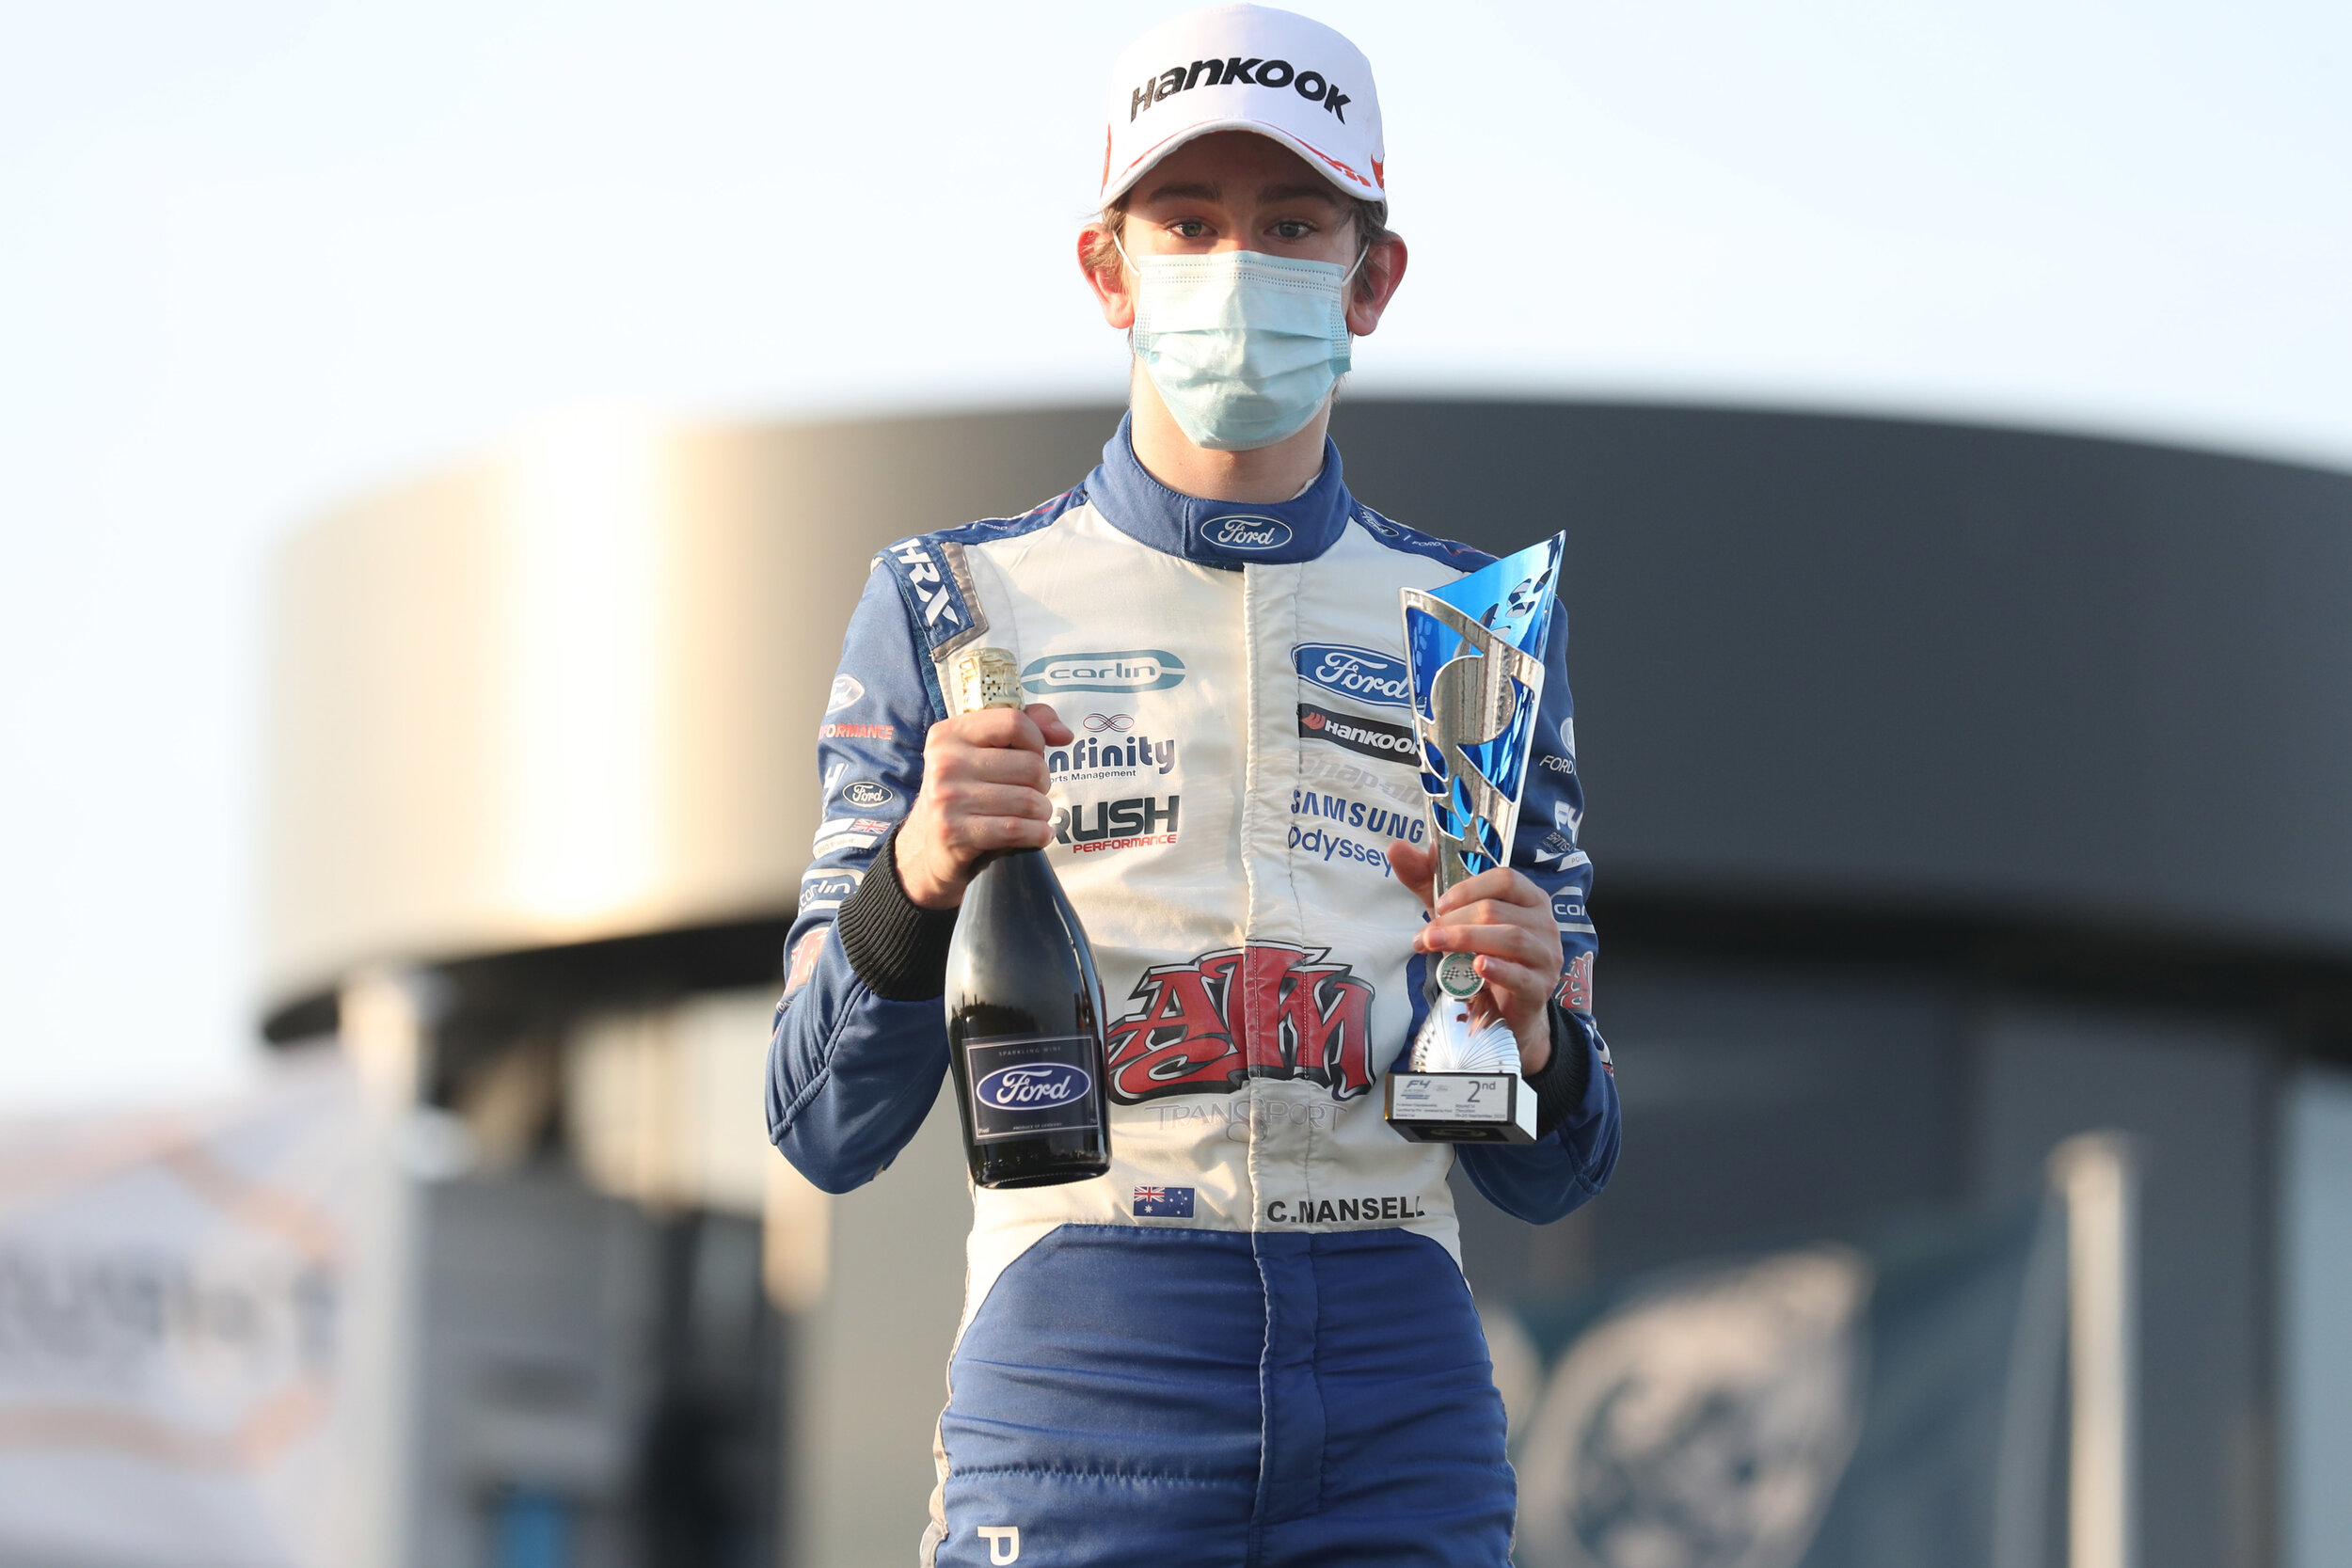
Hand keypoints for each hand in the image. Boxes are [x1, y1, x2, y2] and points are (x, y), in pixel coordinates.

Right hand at [895, 704, 1072, 909]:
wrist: (928, 846)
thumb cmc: (967, 792)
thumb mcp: (982, 751)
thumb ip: (1025, 726)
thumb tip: (1063, 734)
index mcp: (950, 733)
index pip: (1014, 722)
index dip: (1037, 739)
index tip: (1036, 754)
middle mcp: (945, 762)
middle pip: (1030, 765)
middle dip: (1042, 783)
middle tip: (1031, 792)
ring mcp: (947, 798)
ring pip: (1029, 800)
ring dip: (1042, 812)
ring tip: (1034, 815)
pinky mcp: (954, 832)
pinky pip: (1017, 829)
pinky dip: (1038, 834)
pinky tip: (1038, 834)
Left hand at [1386, 842, 1559, 1075]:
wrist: (1506, 1008)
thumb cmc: (1482, 952)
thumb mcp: (1454, 914)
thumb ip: (1426, 881)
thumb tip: (1395, 847)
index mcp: (1528, 897)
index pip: (1506, 878)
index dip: (1468, 888)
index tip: (1439, 905)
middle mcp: (1544, 922)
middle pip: (1498, 910)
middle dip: (1454, 921)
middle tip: (1425, 936)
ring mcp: (1546, 955)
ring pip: (1510, 938)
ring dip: (1465, 940)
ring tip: (1434, 946)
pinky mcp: (1540, 987)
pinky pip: (1521, 974)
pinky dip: (1497, 969)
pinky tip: (1476, 966)